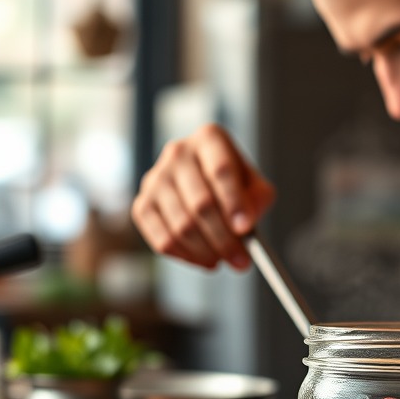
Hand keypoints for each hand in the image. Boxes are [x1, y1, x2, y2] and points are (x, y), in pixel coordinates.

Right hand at [131, 123, 275, 270]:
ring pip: (181, 225)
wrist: (205, 184)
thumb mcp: (255, 186)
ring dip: (207, 251)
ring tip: (225, 259)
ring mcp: (155, 178)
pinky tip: (204, 260)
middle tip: (242, 260)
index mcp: (209, 139)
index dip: (234, 202)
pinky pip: (162, 240)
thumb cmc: (233, 184)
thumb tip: (244, 224)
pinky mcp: (142, 205)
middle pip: (200, 202)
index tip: (246, 229)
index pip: (221, 171)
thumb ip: (257, 200)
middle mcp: (178, 153)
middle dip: (224, 238)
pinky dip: (186, 257)